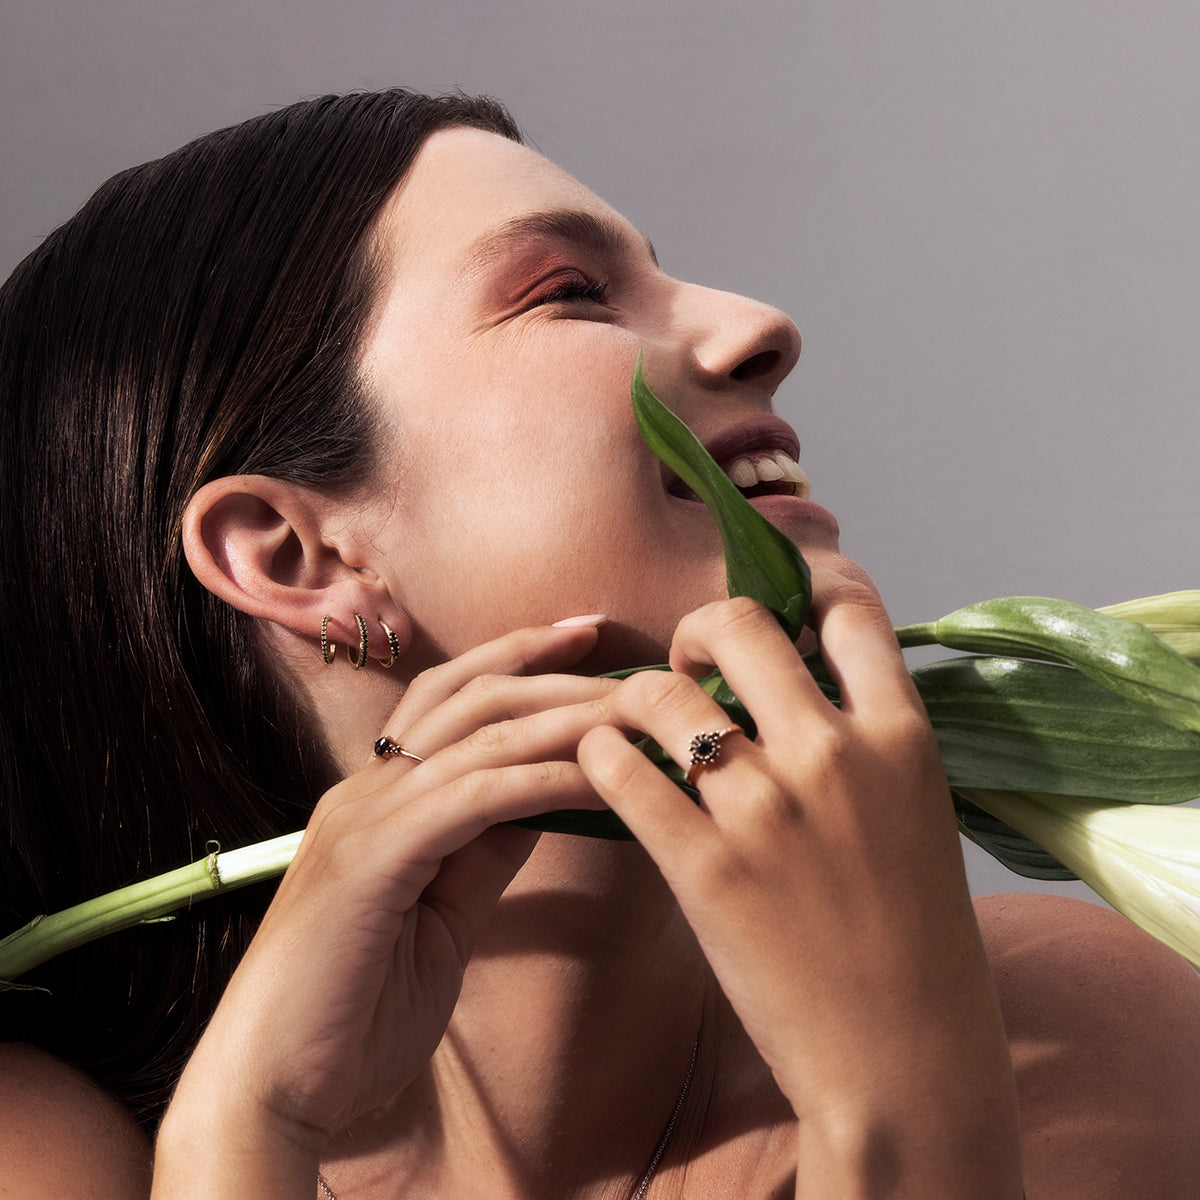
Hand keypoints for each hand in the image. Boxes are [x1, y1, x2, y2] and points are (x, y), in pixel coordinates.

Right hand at [155, 621, 614, 1189]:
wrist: (270, 1088)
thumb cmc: (353, 1012)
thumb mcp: (442, 917)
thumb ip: (484, 853)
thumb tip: (545, 798)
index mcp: (377, 798)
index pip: (452, 699)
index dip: (520, 660)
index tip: (589, 640)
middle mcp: (367, 790)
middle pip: (470, 693)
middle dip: (554, 668)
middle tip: (630, 660)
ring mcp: (365, 818)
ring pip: (478, 733)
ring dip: (565, 715)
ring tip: (633, 708)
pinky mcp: (375, 859)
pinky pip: (474, 798)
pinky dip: (541, 780)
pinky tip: (597, 777)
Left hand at [578, 572, 1022, 1194]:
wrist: (906, 1059)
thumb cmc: (918, 941)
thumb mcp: (916, 814)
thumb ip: (866, 740)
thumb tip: (797, 678)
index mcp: (901, 737)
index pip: (849, 606)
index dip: (805, 586)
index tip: (775, 606)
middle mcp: (833, 755)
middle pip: (738, 623)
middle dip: (698, 630)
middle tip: (688, 667)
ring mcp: (765, 809)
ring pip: (661, 693)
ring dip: (636, 696)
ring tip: (635, 723)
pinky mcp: (704, 867)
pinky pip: (621, 770)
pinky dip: (601, 755)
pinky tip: (606, 767)